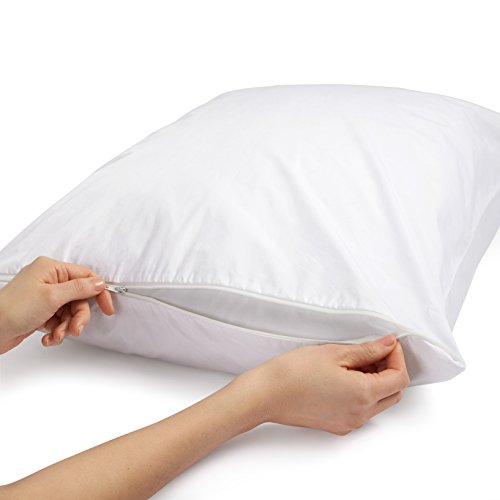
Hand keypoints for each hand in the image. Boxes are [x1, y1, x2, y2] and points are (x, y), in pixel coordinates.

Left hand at [0, 256, 114, 353]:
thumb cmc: (12, 309)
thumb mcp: (52, 297)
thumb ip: (79, 288)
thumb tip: (99, 283)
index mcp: (51, 269)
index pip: (85, 277)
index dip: (98, 293)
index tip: (107, 308)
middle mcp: (49, 280)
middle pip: (79, 298)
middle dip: (78, 316)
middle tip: (75, 328)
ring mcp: (44, 296)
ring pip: (70, 312)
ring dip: (67, 326)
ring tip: (57, 335)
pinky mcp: (41, 311)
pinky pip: (59, 320)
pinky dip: (57, 331)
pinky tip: (48, 337)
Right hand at [237, 334, 409, 434]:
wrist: (266, 395)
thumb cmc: (293, 372)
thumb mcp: (334, 353)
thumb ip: (368, 350)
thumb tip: (388, 344)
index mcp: (363, 394)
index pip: (399, 377)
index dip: (397, 356)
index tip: (387, 343)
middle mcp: (360, 414)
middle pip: (393, 393)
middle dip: (390, 369)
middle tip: (373, 351)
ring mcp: (349, 422)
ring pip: (379, 402)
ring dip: (376, 382)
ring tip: (354, 362)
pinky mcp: (338, 425)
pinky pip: (362, 410)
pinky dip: (362, 393)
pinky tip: (343, 377)